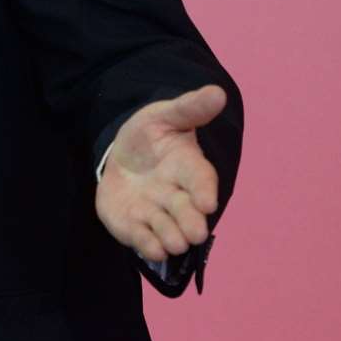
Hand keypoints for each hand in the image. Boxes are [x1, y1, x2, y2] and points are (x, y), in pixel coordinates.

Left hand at [94, 85, 225, 262]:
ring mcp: (156, 214)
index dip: (205, 191)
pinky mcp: (135, 227)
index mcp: (188, 168)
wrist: (122, 156)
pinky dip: (147, 246)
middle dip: (191, 223)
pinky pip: (143, 240)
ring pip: (168, 232)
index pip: (202, 179)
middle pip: (188, 214)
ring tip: (173, 242)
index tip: (207, 203)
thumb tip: (218, 92)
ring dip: (170, 237)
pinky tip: (151, 249)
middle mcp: (177, 196)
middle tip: (194, 233)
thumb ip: (189, 108)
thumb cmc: (150, 135)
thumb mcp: (164, 116)